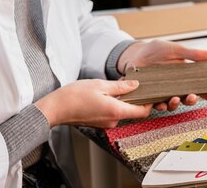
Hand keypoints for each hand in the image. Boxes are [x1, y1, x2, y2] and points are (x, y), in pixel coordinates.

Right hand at [34, 79, 150, 127]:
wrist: (55, 108)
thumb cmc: (74, 96)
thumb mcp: (100, 85)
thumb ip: (120, 86)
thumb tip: (135, 85)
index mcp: (116, 111)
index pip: (142, 112)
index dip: (149, 102)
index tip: (151, 92)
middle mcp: (113, 121)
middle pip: (133, 111)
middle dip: (135, 97)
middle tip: (132, 82)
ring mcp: (106, 123)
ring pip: (122, 110)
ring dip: (123, 99)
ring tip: (117, 85)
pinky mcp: (100, 122)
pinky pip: (113, 112)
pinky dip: (114, 103)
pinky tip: (107, 92)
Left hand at [117, 40, 206, 109]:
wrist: (136, 53)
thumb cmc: (157, 50)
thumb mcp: (177, 50)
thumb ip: (194, 54)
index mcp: (186, 76)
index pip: (201, 88)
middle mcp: (176, 87)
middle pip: (188, 98)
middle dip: (191, 100)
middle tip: (192, 97)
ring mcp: (164, 92)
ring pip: (173, 104)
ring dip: (175, 104)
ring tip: (174, 98)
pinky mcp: (151, 96)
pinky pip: (157, 105)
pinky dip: (160, 106)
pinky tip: (160, 103)